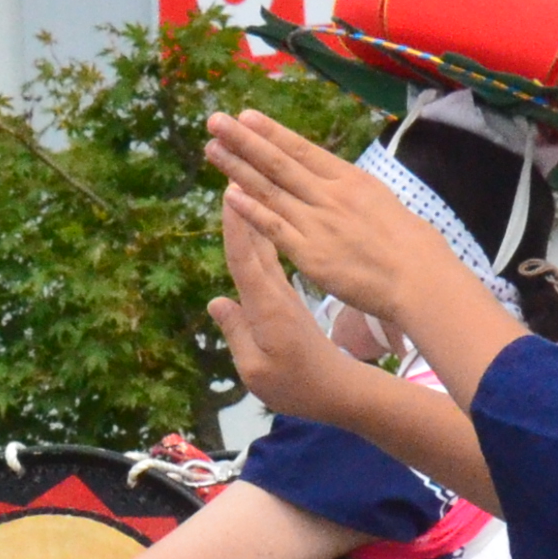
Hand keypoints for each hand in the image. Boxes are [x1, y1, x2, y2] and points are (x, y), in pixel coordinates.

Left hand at [203, 109, 464, 324]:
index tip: (245, 116)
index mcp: (350, 179)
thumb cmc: (411, 245)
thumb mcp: (382, 202)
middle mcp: (330, 195)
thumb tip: (337, 181)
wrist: (419, 278)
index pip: (302, 150)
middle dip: (244, 140)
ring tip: (212, 149)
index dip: (271, 132)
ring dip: (237, 168)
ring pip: (270, 190)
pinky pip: (274, 228)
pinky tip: (229, 195)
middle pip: (278, 162)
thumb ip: (352, 192)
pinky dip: (251, 210)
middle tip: (215, 121)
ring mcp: (318, 223)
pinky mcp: (310, 254)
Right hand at [207, 194, 380, 424]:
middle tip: (232, 168)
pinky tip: (256, 212)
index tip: (232, 193)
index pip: (248, 260)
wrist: (341, 390)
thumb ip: (238, 334)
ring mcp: (282, 291)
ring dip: (252, 207)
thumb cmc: (299, 387)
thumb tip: (216, 303)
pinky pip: (273, 254)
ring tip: (240, 175)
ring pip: (266, 240)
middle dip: (243, 202)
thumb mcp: (259, 372)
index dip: (238, 228)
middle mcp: (276, 291)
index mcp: (269, 307)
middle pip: (256, 238)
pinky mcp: (287, 295)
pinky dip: (262, 231)